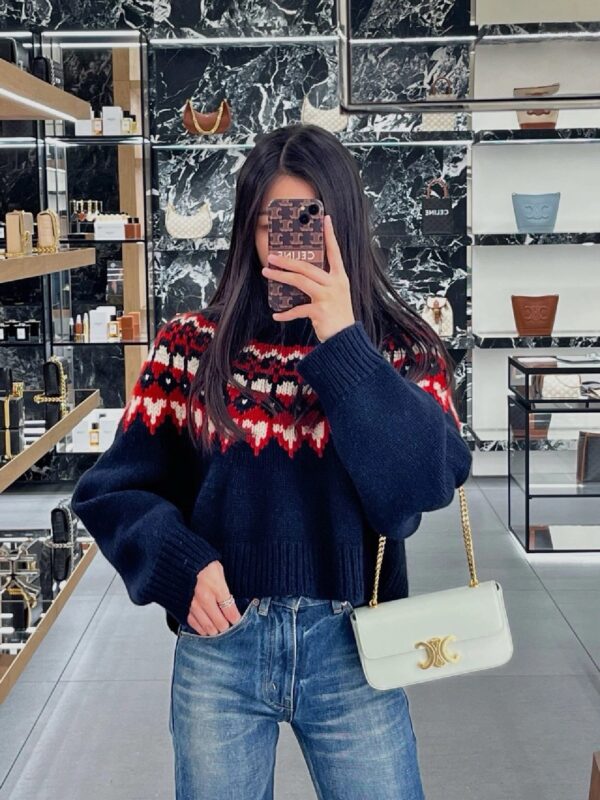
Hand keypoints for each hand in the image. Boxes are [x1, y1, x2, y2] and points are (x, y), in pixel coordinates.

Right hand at [187, 561, 241, 634]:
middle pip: (219, 623)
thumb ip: (225, 588)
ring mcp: (192, 605)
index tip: (237, 621)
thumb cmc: (201, 563)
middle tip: (229, 627)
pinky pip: (192, 624)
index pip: (230, 611)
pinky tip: (205, 628)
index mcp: (216, 588)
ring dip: (214, 630)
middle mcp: (204, 599)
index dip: (236, 619)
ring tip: (218, 630)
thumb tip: (231, 601)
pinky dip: (200, 628)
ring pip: (207, 627)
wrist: (180, 559)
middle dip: (226, 627)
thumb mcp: (219, 571)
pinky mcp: (182, 607)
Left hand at [261, 214, 354, 342]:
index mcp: (340, 278)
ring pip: (300, 281)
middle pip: (308, 266)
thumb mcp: (334, 295)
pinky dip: (286, 313)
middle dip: (288, 260)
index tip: (325, 218)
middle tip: (272, 256)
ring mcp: (328, 297)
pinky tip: (276, 315)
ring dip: (281, 276)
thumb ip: (321, 284)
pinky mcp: (320, 311)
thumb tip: (298, 275)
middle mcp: (335, 284)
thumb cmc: (338, 316)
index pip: (335, 252)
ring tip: (267, 272)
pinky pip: (298, 309)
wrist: (346, 339)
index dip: (330, 235)